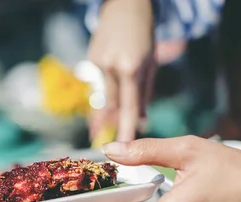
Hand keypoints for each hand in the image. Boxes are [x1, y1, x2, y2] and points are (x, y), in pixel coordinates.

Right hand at [87, 0, 154, 141]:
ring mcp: (98, 64)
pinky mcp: (89, 60)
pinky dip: (105, 88)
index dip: (126, 130)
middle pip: (113, 105)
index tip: (124, 149)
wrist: (125, 5)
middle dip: (115, 121)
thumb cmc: (143, 34)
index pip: (129, 108)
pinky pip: (99, 83)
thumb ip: (145, 93)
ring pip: (104, 96)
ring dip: (107, 107)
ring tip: (103, 120)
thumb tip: (141, 119)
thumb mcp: (150, 62)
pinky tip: (109, 82)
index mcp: (131, 68)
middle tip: (112, 141)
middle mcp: (111, 68)